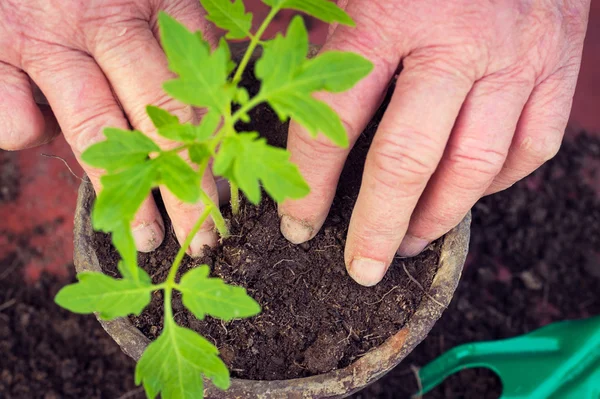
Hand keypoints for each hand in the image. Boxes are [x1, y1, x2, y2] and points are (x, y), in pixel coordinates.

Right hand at [0, 0, 219, 254]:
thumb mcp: (148, 0)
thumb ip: (179, 45)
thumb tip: (213, 130)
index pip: (202, 87)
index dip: (218, 150)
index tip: (227, 198)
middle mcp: (107, 17)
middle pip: (161, 117)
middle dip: (186, 189)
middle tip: (201, 239)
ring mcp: (48, 36)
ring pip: (95, 130)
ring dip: (124, 195)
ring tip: (150, 239)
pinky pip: (16, 118)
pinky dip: (28, 135)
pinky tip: (39, 128)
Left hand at [280, 0, 589, 285]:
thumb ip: (308, 37)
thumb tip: (264, 97)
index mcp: (385, 12)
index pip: (334, 119)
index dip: (309, 184)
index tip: (297, 224)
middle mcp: (457, 39)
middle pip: (410, 159)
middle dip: (378, 226)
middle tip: (360, 268)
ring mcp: (517, 55)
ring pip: (476, 165)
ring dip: (437, 217)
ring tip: (409, 242)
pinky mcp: (558, 65)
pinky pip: (532, 148)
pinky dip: (496, 184)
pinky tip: (464, 194)